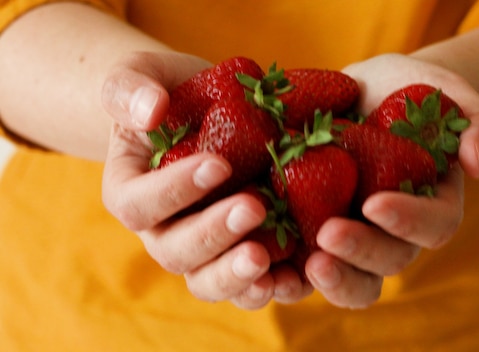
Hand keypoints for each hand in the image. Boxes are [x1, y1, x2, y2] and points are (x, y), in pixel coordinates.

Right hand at [100, 51, 312, 308]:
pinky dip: (272, 287)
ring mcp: (202, 248)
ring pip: (208, 281)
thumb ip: (131, 87)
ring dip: (237, 277)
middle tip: (254, 208)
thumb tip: (149, 111)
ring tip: (268, 261)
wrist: (207, 112)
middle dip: (215, 235)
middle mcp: (162, 230)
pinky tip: (295, 276)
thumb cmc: (172, 92)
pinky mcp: (239, 252)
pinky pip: (249, 285)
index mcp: (130, 192)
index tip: (218, 165)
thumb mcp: (142, 74)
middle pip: (176, 252)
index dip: (174, 191)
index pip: (139, 204)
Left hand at [299, 53, 478, 308]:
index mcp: (432, 206)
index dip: (406, 221)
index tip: (375, 203)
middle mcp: (394, 232)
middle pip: (388, 261)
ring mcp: (354, 234)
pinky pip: (303, 263)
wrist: (364, 93)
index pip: (432, 226)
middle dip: (360, 253)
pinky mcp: (314, 230)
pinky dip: (286, 272)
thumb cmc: (413, 92)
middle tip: (328, 237)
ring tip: (301, 266)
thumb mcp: (450, 95)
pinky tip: (262, 262)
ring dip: (329, 278)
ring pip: (349, 277)